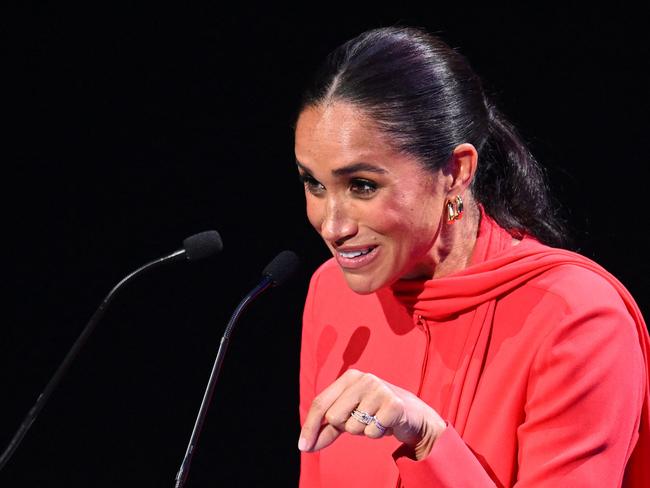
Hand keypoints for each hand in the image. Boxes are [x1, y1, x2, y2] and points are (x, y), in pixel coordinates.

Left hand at [298, 369, 446, 459]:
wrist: (413, 416)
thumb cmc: (375, 413)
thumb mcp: (349, 417)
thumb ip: (327, 429)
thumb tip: (305, 446)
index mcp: (349, 377)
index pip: (321, 402)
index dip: (310, 426)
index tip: (303, 447)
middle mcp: (363, 379)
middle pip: (334, 417)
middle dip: (346, 427)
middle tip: (363, 419)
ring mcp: (380, 389)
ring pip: (353, 427)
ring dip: (364, 431)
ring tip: (376, 420)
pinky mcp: (394, 404)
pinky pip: (371, 432)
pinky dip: (377, 434)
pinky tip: (387, 424)